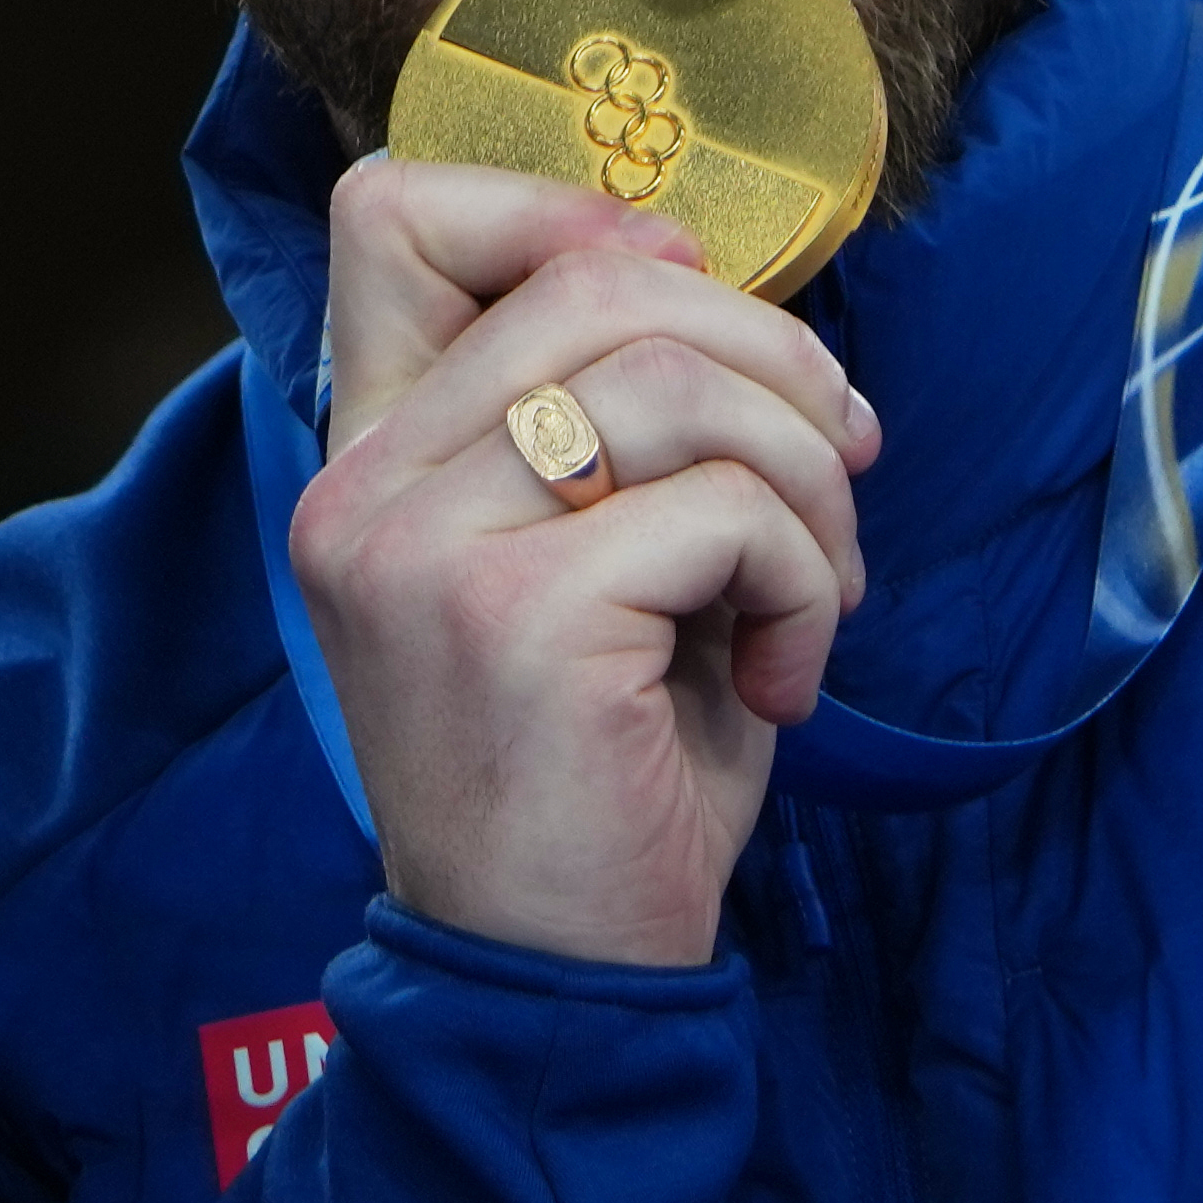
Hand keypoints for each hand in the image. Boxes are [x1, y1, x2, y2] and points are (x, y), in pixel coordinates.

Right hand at [283, 157, 878, 966]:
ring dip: (805, 478)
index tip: (691, 320)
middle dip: (770, 363)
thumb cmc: (599, 777)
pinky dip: (806, 581)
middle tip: (837, 470)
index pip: (394, 214)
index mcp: (369, 460)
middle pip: (598, 280)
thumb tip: (720, 286)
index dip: (571, 220)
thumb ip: (612, 421)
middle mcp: (365, 488)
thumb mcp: (589, 564)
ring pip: (676, 378)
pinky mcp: (517, 616)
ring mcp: (426, 548)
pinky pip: (725, 507)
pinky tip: (785, 678)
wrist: (554, 988)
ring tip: (818, 591)